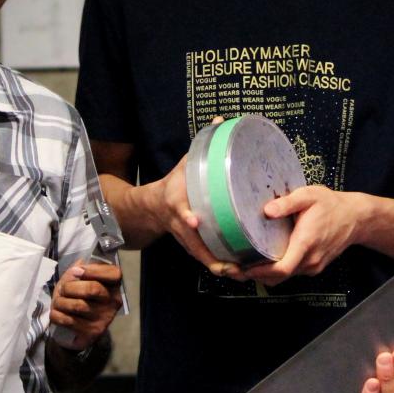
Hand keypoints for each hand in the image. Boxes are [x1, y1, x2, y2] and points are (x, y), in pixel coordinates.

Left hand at [50, 261, 123, 349]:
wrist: (77, 325)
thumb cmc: (80, 294)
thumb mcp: (82, 277)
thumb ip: (81, 268)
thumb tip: (77, 270)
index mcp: (115, 285)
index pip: (113, 273)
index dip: (93, 270)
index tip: (77, 271)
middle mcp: (113, 302)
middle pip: (92, 289)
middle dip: (70, 287)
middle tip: (63, 289)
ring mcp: (104, 318)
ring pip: (77, 306)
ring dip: (60, 302)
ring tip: (57, 302)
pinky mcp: (92, 332)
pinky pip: (69, 321)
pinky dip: (56, 315)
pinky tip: (56, 313)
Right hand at [147, 119, 230, 274]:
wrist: (151, 206)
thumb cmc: (174, 183)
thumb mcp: (185, 162)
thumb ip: (204, 144)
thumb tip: (221, 120)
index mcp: (175, 201)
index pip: (179, 209)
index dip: (186, 216)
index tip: (194, 220)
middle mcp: (180, 224)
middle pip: (193, 244)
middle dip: (212, 256)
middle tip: (233, 264)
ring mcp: (185, 238)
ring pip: (202, 258)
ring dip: (220, 267)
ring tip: (242, 272)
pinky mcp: (191, 246)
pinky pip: (206, 260)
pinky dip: (221, 267)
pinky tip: (240, 271)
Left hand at [239, 185, 360, 283]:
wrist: (356, 218)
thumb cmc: (331, 205)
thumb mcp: (310, 195)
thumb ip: (288, 203)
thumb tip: (266, 211)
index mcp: (306, 243)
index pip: (281, 268)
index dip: (259, 272)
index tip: (241, 268)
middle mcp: (309, 261)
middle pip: (278, 277)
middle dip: (254, 275)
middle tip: (231, 267)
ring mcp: (312, 267)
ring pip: (283, 278)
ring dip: (263, 274)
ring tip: (242, 265)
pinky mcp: (314, 267)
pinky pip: (291, 272)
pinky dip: (275, 271)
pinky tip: (262, 260)